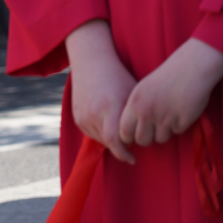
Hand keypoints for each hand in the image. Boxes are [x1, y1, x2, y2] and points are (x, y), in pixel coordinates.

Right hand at [67, 20, 137, 163]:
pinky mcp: (77, 117)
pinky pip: (91, 133)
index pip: (115, 141)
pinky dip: (101, 134)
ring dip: (111, 141)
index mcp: (109, 107)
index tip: (134, 159)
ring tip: (121, 132)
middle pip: (108, 143)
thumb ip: (136, 118)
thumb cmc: (118, 77)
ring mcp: (82, 115)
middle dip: (120, 147)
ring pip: (99, 139)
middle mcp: (93, 113)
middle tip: (131, 147)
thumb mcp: (132, 95)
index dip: (125, 153)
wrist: (91, 63)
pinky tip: (109, 124)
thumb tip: (145, 139)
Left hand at [119, 38, 222, 146]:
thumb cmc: (165, 78)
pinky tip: (180, 111)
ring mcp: (164, 118)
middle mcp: (147, 112)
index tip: (133, 135)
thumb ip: (135, 109)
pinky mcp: (182, 121)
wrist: (190, 68)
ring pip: (160, 139)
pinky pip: (177, 132)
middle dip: (148, 138)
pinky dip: (179, 126)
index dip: (128, 137)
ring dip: (164, 132)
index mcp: (134, 103)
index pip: (124, 130)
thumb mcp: (142, 90)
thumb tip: (129, 132)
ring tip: (168, 115)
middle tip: (153, 129)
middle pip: (142, 140)